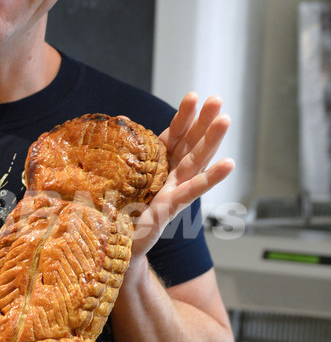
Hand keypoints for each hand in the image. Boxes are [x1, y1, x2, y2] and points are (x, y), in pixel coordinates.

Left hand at [130, 92, 233, 257]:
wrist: (114, 245)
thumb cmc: (116, 210)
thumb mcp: (113, 174)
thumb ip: (120, 149)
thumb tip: (119, 120)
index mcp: (157, 166)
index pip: (173, 136)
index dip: (183, 117)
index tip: (193, 96)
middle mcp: (169, 176)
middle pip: (189, 144)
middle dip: (203, 122)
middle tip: (217, 99)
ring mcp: (173, 191)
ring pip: (195, 161)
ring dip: (212, 140)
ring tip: (226, 119)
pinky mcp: (171, 208)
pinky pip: (192, 190)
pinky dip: (211, 177)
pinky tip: (229, 164)